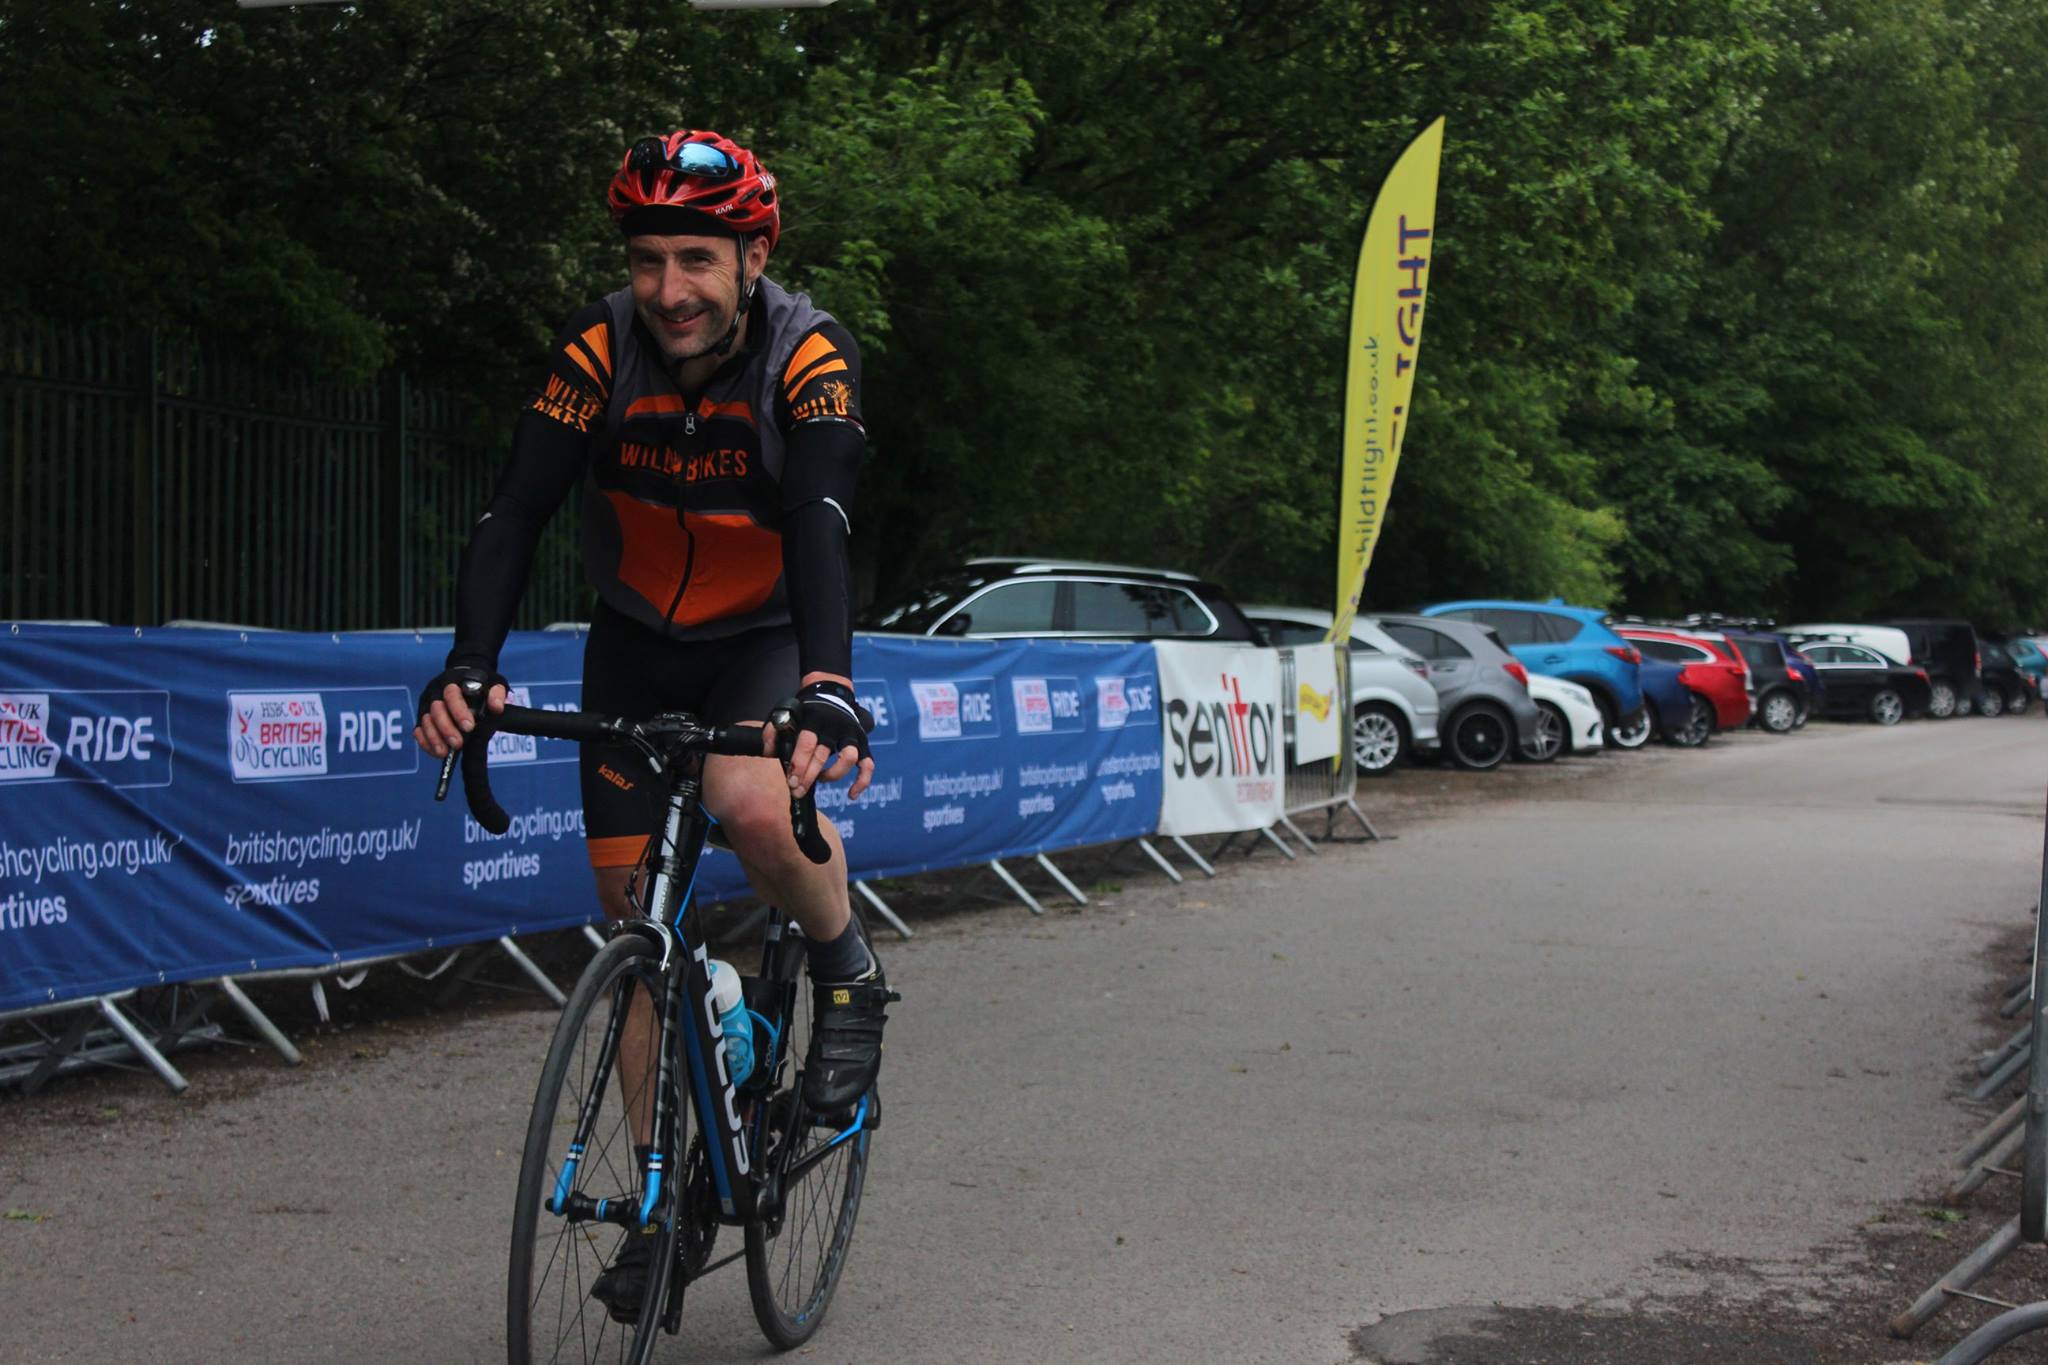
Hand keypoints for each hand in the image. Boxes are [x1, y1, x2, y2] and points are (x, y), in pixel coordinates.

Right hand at [414, 666, 507, 757]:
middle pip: (436, 710)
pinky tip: (436, 751)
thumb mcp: (493, 683)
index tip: (469, 727)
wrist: (467, 678)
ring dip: (434, 738)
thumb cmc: (481, 684)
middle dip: (446, 728)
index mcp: (453, 683)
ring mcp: (427, 705)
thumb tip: (497, 707)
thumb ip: (497, 693)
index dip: (459, 712)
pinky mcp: (422, 717)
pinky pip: (418, 730)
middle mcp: (436, 693)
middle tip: (457, 744)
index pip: (451, 695)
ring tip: (444, 752)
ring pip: (425, 721)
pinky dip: (425, 742)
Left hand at [784, 681, 873, 799]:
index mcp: (814, 718)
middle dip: (809, 776)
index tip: (791, 781)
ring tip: (820, 779)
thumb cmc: (805, 712)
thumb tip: (769, 752)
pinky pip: (868, 765)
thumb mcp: (788, 714)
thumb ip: (774, 731)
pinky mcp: (863, 743)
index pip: (807, 742)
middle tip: (797, 791)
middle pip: (823, 754)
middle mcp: (834, 726)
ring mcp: (851, 734)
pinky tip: (851, 795)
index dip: (798, 764)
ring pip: (849, 757)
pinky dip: (862, 781)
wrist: (831, 695)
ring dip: (833, 774)